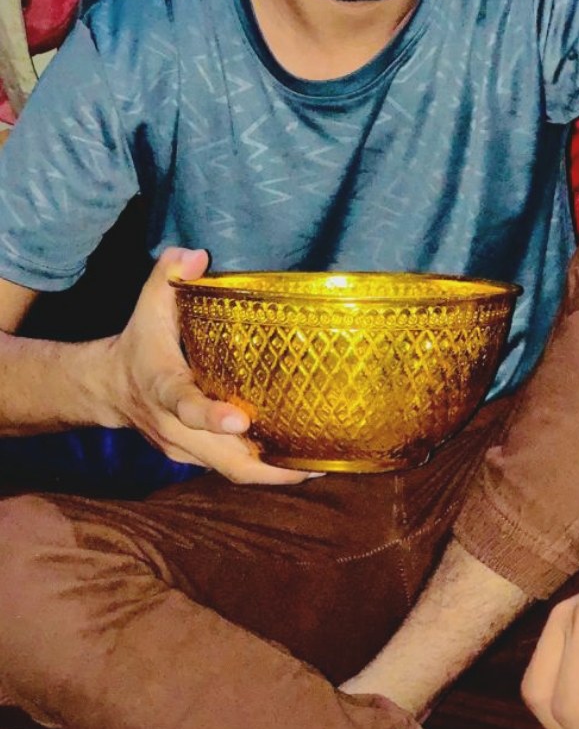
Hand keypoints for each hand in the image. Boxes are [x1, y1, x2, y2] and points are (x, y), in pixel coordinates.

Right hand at [98, 247, 314, 485]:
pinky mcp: (194, 458)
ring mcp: (184, 448)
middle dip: (267, 467)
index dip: (212, 416)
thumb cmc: (139, 342)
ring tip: (318, 464)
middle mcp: (173, 426)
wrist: (109, 388)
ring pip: (231, 470)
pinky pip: (230, 468)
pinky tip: (297, 459)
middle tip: (313, 464)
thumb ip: (168, 274)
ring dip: (272, 472)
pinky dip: (262, 467)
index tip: (242, 417)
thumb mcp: (148, 304)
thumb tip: (198, 256)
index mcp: (162, 386)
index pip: (185, 404)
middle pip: (222, 459)